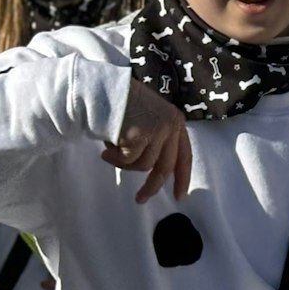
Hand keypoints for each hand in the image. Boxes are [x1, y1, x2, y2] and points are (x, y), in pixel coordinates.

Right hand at [102, 79, 192, 203]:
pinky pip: (128, 160)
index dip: (182, 177)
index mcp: (176, 122)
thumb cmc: (122, 106)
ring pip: (143, 165)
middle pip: (165, 167)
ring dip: (124, 164)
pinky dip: (115, 158)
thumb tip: (156, 172)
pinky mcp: (141, 136)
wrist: (104, 90)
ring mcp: (158, 130)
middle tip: (140, 199)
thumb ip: (157, 141)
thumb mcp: (149, 121)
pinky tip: (108, 147)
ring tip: (112, 151)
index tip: (180, 196)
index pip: (184, 155)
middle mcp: (171, 125)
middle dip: (152, 186)